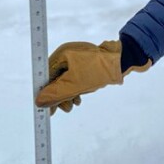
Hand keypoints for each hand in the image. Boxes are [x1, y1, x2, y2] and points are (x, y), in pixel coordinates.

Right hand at [34, 40, 151, 114]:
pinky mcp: (85, 64)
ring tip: (74, 104)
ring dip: (68, 95)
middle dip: (59, 95)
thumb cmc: (99, 70)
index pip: (46, 75)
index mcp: (62, 54)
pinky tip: (80, 98)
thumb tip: (39, 102)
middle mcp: (67, 55)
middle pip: (56, 78)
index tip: (44, 107)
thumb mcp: (75, 85)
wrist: (124, 60)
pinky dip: (75, 89)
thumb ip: (56, 94)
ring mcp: (77, 59)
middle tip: (65, 109)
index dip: (44, 92)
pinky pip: (75, 79)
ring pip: (66, 80)